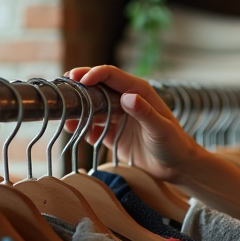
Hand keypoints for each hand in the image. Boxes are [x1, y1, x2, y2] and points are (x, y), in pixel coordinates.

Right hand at [65, 65, 205, 182]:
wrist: (177, 166)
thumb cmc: (174, 144)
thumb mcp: (160, 129)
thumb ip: (145, 113)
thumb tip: (127, 97)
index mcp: (139, 92)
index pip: (111, 75)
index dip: (94, 74)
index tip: (79, 81)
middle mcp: (126, 100)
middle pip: (97, 88)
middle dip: (79, 87)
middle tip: (61, 92)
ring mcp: (118, 117)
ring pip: (92, 107)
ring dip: (78, 111)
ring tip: (66, 117)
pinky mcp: (113, 134)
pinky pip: (93, 127)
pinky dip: (83, 129)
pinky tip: (79, 134)